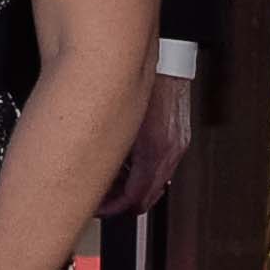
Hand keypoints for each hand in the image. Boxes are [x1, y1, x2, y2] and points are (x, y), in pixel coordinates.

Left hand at [102, 71, 188, 215]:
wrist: (168, 61)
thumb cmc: (144, 85)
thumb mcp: (120, 122)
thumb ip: (109, 150)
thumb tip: (92, 171)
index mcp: (156, 151)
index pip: (135, 198)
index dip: (112, 208)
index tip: (97, 208)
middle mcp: (171, 152)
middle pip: (146, 196)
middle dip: (121, 202)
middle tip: (100, 201)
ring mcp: (177, 145)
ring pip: (154, 183)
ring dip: (130, 186)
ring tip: (108, 182)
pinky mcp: (177, 137)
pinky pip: (159, 166)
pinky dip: (140, 171)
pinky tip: (124, 162)